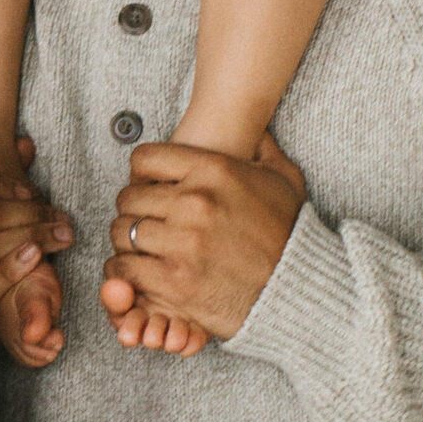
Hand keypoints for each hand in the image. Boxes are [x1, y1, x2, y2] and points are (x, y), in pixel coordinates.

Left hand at [99, 134, 308, 344]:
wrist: (300, 290)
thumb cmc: (291, 234)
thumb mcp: (283, 178)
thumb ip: (262, 149)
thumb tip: (252, 130)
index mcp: (213, 170)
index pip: (143, 159)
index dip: (141, 174)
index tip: (147, 187)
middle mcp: (194, 201)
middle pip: (128, 197)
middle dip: (132, 209)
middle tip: (143, 220)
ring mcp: (183, 242)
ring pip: (122, 232)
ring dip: (126, 240)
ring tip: (140, 246)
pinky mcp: (175, 281)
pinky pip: (125, 268)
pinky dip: (124, 271)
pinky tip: (136, 271)